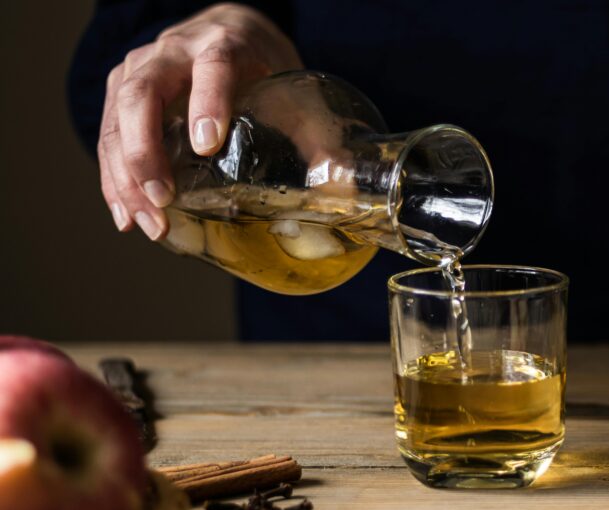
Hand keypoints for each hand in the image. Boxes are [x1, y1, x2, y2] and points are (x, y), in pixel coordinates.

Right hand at [99, 3, 301, 238]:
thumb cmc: (264, 67)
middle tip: (163, 198)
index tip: (206, 145)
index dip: (207, 102)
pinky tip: (127, 216)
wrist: (229, 33)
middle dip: (146, 150)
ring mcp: (141, 68)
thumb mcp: (295, 91)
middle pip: (144, 94)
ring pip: (117, 116)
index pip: (213, 67)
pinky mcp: (122, 91)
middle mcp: (173, 51)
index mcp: (224, 45)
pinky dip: (113, 178)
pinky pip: (106, 133)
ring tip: (147, 222)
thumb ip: (318, 137)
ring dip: (124, 175)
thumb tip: (345, 187)